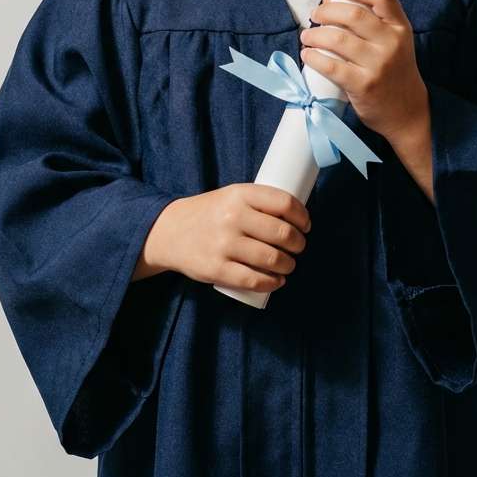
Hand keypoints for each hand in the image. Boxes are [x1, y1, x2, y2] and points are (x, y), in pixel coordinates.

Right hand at [138, 183, 310, 292]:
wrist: (170, 231)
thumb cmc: (210, 213)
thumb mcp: (231, 196)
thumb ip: (258, 203)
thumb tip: (296, 217)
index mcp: (239, 193)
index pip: (284, 203)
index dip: (302, 216)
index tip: (306, 225)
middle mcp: (232, 217)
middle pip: (282, 233)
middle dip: (299, 244)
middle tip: (299, 247)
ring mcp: (223, 244)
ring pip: (271, 259)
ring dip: (288, 265)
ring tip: (289, 264)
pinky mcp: (216, 269)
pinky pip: (253, 280)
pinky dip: (272, 283)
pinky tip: (277, 280)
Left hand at [298, 0, 427, 143]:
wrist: (407, 112)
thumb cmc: (394, 72)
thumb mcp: (395, 43)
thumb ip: (371, 22)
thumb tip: (330, 0)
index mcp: (400, 28)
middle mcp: (391, 43)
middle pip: (353, 14)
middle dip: (326, 11)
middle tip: (315, 14)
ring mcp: (377, 65)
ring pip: (337, 39)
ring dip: (315, 34)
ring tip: (307, 36)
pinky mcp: (363, 85)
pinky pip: (330, 66)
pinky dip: (313, 57)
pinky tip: (308, 55)